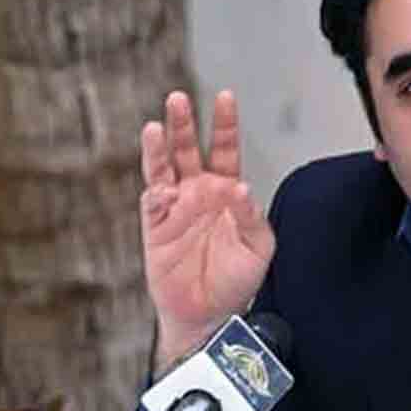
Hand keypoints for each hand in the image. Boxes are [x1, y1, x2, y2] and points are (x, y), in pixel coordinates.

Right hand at [139, 90, 274, 371]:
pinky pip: (152, 203)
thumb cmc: (237, 280)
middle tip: (178, 98)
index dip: (225, 124)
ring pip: (162, 168)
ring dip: (158, 148)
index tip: (225, 96)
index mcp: (226, 190)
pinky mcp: (155, 227)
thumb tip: (241, 189)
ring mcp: (174, 207)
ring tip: (156, 127)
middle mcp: (198, 192)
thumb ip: (253, 218)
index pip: (225, 149)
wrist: (209, 314)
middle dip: (184, 124)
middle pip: (188, 149)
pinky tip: (164, 188)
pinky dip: (156, 193)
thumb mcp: (258, 248)